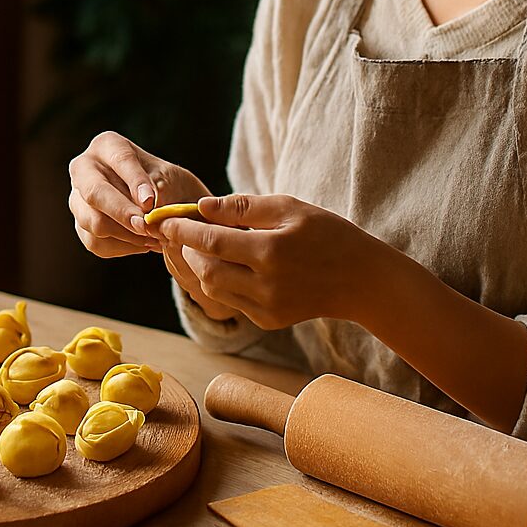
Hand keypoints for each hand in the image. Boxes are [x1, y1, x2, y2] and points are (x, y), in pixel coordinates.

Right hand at [66, 131, 210, 258]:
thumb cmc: (166, 183)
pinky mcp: (81, 225)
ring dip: (128, 235)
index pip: (119, 159)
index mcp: (107, 144)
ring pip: (94, 222)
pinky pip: (96, 243)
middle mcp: (84, 168)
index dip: (135, 182)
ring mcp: (78, 198)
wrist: (164, 202)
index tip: (151, 203)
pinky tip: (145, 244)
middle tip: (148, 227)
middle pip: (95, 192)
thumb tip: (144, 210)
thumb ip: (156, 190)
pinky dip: (124, 247)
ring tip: (156, 238)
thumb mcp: (168, 178)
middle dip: (122, 213)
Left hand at [154, 193, 392, 329]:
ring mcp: (267, 307)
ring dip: (200, 268)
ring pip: (214, 290)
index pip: (210, 241)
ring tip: (200, 247)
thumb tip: (201, 206)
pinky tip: (225, 265)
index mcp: (271, 251)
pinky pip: (231, 302)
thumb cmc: (327, 234)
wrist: (361, 279)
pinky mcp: (269, 320)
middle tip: (179, 233)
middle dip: (186, 251)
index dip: (182, 229)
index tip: (164, 219)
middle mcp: (266, 284)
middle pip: (205, 271)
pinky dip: (220, 283)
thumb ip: (242, 208)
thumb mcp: (289, 207)